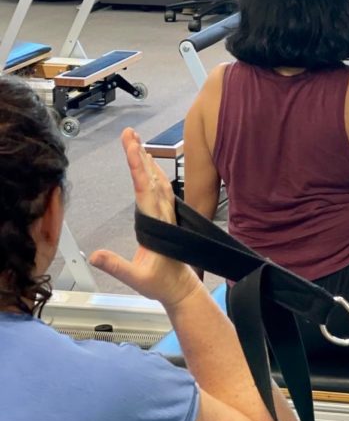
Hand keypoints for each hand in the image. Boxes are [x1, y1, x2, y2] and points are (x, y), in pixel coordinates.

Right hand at [90, 129, 200, 308]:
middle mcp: (164, 213)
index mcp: (157, 223)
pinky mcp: (166, 214)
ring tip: (135, 141)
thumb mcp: (137, 279)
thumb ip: (116, 267)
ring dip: (146, 159)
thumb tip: (95, 255)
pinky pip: (160, 186)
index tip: (131, 149)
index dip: (138, 168)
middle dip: (139, 153)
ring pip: (157, 179)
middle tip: (129, 133)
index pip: (145, 189)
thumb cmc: (161, 283)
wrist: (181, 287)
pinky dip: (152, 171)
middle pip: (150, 177)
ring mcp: (166, 212)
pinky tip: (148, 164)